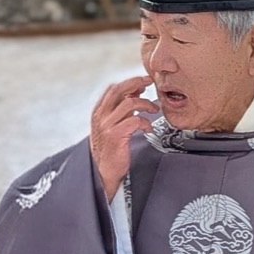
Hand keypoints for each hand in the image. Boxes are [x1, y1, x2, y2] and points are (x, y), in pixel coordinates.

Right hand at [90, 74, 156, 198]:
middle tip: (150, 82)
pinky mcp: (116, 136)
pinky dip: (145, 122)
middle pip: (119, 90)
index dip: (129, 82)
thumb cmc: (111, 150)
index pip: (113, 89)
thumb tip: (135, 94)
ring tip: (154, 109)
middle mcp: (101, 116)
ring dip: (146, 103)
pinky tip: (148, 128)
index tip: (143, 81)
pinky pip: (135, 120)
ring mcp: (107, 125)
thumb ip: (121, 111)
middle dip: (136, 83)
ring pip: (129, 103)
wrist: (104, 172)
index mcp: (99, 112)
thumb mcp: (113, 126)